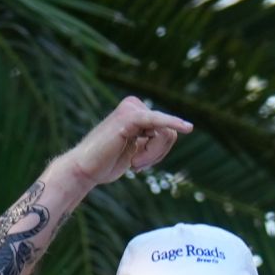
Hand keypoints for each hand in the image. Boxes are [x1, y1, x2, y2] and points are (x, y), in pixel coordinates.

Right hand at [65, 97, 191, 190]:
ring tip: (132, 163)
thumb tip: (174, 133)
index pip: (167, 133)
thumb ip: (150, 139)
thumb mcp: (136, 150)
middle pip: (169, 134)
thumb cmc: (108, 162)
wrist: (86, 168)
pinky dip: (172, 124)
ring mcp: (131, 109)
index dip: (159, 153)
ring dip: (152, 156)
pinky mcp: (129, 118)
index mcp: (137, 112)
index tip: (139, 165)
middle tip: (135, 166)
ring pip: (166, 135)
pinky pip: (157, 122)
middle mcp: (134, 105)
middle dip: (157, 155)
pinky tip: (187, 127)